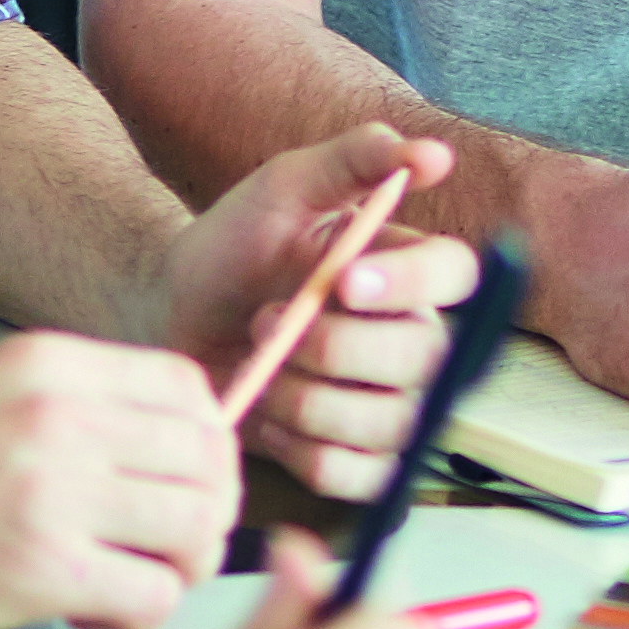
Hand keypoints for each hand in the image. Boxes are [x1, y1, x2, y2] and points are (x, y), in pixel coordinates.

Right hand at [0, 335, 243, 628]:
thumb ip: (68, 409)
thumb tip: (159, 448)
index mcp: (48, 365)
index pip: (189, 389)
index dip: (205, 445)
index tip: (178, 486)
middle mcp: (61, 415)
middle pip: (209, 458)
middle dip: (206, 515)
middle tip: (165, 550)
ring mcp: (52, 489)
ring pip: (197, 526)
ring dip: (180, 568)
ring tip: (128, 584)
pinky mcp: (38, 568)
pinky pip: (155, 593)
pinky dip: (142, 616)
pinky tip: (95, 616)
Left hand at [149, 123, 477, 499]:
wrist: (174, 313)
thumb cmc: (235, 246)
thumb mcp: (286, 187)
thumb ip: (354, 159)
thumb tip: (433, 154)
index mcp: (409, 271)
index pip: (454, 276)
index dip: (409, 283)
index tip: (342, 280)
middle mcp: (415, 340)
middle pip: (424, 359)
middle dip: (335, 347)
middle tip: (268, 319)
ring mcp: (390, 405)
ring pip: (388, 423)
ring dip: (309, 397)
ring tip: (261, 363)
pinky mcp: (358, 461)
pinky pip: (356, 475)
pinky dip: (302, 448)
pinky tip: (267, 412)